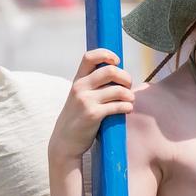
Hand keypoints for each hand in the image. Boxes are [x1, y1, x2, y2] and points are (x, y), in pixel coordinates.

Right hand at [52, 49, 134, 164]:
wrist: (65, 141)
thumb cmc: (77, 118)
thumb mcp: (79, 96)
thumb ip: (93, 84)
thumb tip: (118, 73)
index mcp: (78, 80)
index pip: (90, 57)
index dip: (106, 54)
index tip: (117, 62)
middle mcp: (80, 87)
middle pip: (110, 71)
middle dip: (126, 77)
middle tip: (128, 86)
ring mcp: (86, 101)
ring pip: (118, 90)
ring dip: (129, 95)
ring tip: (129, 100)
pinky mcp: (93, 115)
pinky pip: (118, 106)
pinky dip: (127, 107)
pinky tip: (127, 109)